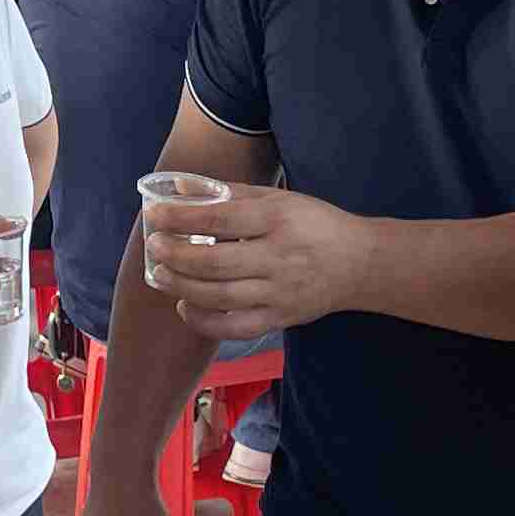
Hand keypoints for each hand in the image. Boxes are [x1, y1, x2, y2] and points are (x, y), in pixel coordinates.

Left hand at [146, 182, 364, 333]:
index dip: (180, 218)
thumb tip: (182, 188)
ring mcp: (279, 293)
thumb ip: (231, 193)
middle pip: (214, 262)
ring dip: (182, 287)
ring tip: (160, 275)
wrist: (360, 264)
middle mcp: (278, 258)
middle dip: (175, 255)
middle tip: (154, 246)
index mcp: (277, 220)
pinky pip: (235, 328)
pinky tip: (185, 306)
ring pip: (220, 297)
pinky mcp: (280, 319)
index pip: (219, 219)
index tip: (154, 214)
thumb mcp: (280, 199)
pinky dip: (204, 321)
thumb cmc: (315, 225)